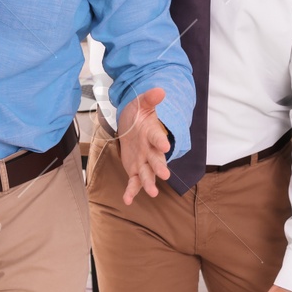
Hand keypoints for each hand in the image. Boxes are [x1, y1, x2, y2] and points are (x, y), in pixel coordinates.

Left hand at [117, 88, 170, 203]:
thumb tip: (160, 90)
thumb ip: (149, 99)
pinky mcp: (134, 169)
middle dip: (160, 166)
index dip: (160, 141)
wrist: (130, 124)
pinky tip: (127, 200)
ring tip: (152, 193)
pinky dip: (131, 191)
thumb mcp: (140, 104)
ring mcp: (143, 161)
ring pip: (147, 174)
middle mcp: (150, 150)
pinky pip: (134, 182)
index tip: (165, 146)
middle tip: (165, 174)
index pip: (156, 137)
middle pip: (156, 160)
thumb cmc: (138, 115)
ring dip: (149, 183)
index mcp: (151, 134)